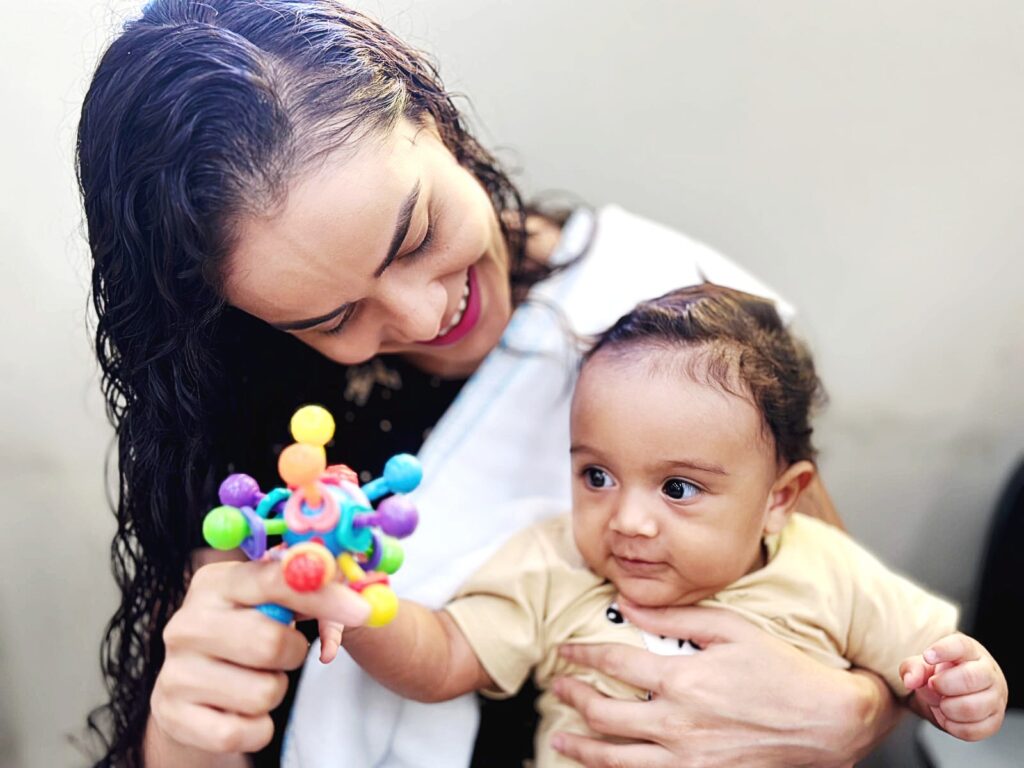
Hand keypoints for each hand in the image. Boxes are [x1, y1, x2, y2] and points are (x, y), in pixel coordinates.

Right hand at [148, 559, 369, 756]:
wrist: (193, 691)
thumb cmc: (246, 635)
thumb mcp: (274, 605)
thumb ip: (314, 593)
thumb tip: (360, 602)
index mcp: (215, 583)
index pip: (276, 580)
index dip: (323, 594)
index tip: (360, 610)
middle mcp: (186, 623)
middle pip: (271, 643)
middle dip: (294, 653)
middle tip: (286, 653)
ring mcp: (174, 672)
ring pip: (263, 692)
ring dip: (275, 691)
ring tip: (256, 678)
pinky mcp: (172, 717)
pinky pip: (241, 732)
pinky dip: (257, 728)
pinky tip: (243, 710)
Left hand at [551, 601, 893, 767]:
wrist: (828, 722)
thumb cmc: (782, 670)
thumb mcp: (731, 629)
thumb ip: (676, 618)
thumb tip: (629, 606)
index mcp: (682, 680)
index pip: (613, 664)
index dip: (581, 655)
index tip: (565, 650)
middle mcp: (678, 725)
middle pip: (603, 716)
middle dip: (573, 699)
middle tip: (558, 688)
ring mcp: (688, 760)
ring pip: (616, 759)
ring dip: (582, 748)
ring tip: (561, 739)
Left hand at [900, 632, 1006, 740]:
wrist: (951, 697)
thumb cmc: (940, 676)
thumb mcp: (922, 666)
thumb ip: (913, 668)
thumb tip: (910, 680)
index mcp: (971, 652)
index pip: (961, 646)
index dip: (943, 650)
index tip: (927, 657)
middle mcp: (988, 673)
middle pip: (970, 677)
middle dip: (943, 685)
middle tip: (933, 686)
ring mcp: (995, 698)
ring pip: (972, 708)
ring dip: (947, 708)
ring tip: (942, 703)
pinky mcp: (994, 722)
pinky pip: (972, 730)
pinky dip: (953, 726)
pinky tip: (949, 717)